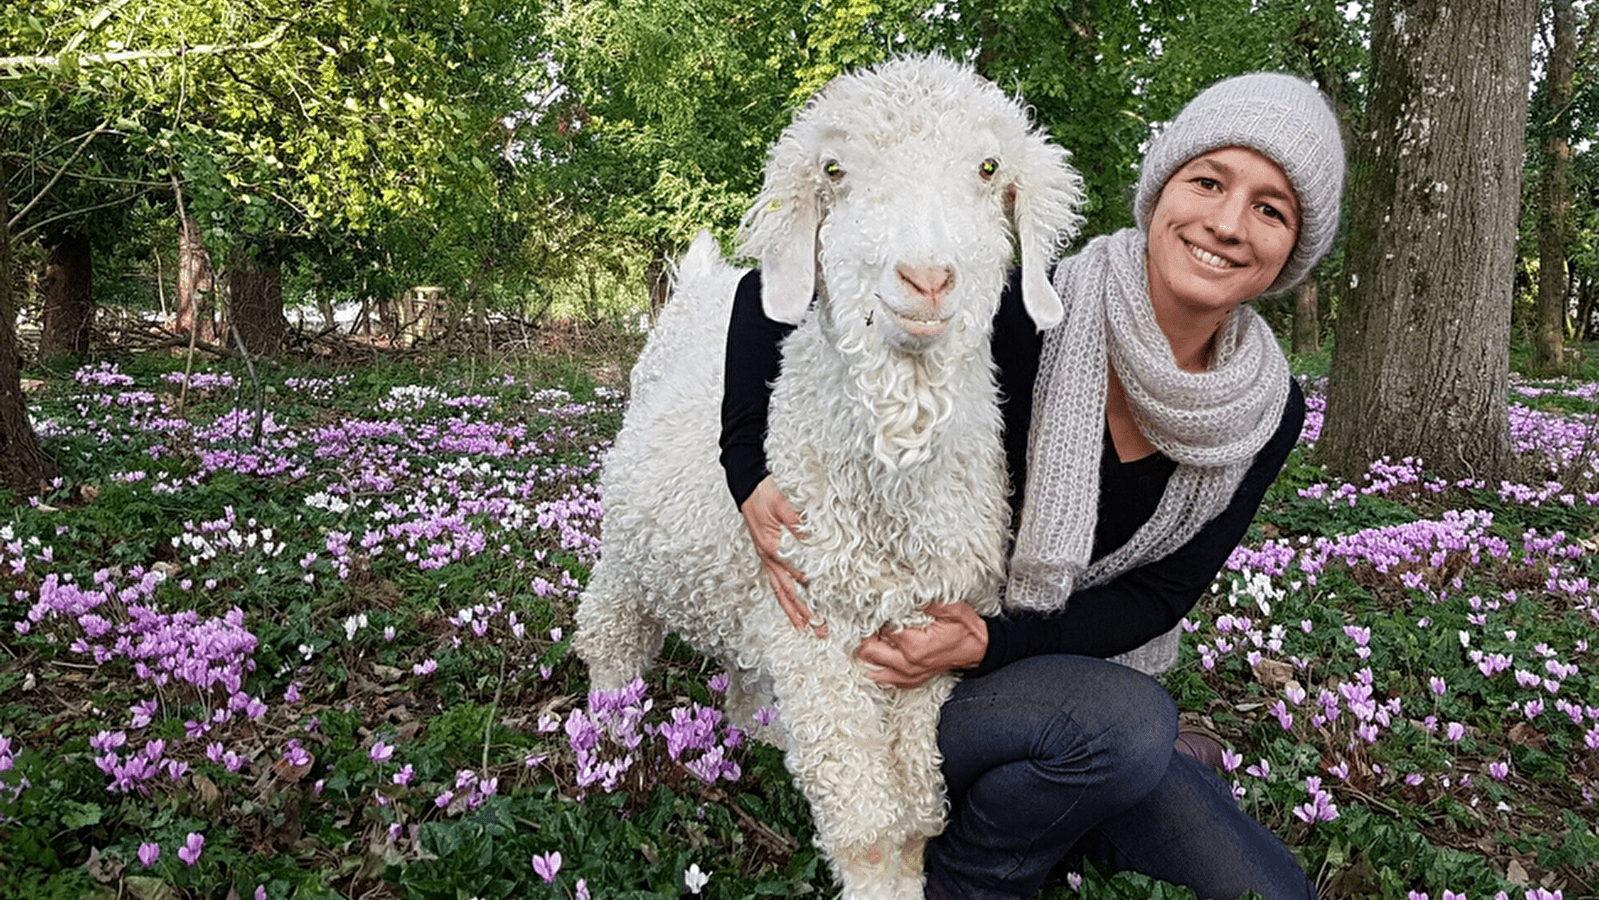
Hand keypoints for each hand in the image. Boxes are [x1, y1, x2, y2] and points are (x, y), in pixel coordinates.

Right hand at [740, 476, 820, 634]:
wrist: (747, 486)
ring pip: (779, 590)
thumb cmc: (763, 494)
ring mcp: (766, 558)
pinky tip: (791, 606)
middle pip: (786, 591)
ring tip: (803, 627)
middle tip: (816, 628)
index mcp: (770, 546)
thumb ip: (796, 523)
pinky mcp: (766, 555)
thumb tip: (811, 539)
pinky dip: (784, 597)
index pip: (793, 572)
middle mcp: (767, 556)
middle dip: (801, 611)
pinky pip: (775, 582)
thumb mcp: (781, 505)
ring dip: (792, 610)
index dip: (808, 586)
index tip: (823, 599)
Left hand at [857, 602, 987, 688]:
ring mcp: (909, 675)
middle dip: (864, 636)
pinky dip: (877, 666)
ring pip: (871, 668)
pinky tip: (879, 652)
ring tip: (872, 637)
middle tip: (868, 622)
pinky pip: (883, 678)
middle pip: (868, 652)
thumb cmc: (966, 629)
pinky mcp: (910, 680)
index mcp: (916, 646)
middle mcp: (909, 665)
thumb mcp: (950, 608)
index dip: (875, 617)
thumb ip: (925, 600)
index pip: (880, 631)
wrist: (979, 650)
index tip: (874, 608)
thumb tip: (904, 593)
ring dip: (868, 652)